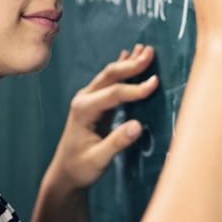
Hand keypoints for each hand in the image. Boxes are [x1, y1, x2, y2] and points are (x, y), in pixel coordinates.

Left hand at [45, 44, 159, 190]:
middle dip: (132, 65)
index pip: (114, 93)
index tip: (156, 84)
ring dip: (128, 63)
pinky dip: (122, 69)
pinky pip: (110, 81)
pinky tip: (128, 56)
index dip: (135, 88)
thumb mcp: (99, 160)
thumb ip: (117, 143)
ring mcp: (88, 99)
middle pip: (110, 76)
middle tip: (151, 53)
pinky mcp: (95, 102)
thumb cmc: (81, 168)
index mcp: (84, 110)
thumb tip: (138, 125)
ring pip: (110, 75)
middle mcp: (84, 99)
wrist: (66, 172)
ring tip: (146, 50)